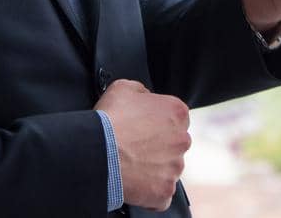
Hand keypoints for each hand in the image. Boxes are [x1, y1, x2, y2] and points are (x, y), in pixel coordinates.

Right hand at [94, 79, 190, 210]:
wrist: (98, 153)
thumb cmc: (110, 120)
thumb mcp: (123, 88)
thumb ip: (142, 91)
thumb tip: (145, 95)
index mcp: (177, 113)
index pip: (175, 118)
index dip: (157, 122)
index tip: (143, 128)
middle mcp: (182, 139)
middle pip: (174, 143)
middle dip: (159, 146)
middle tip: (135, 147)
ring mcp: (175, 167)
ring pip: (168, 168)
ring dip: (154, 167)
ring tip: (131, 164)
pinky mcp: (165, 189)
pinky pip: (162, 192)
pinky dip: (150, 189)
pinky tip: (134, 181)